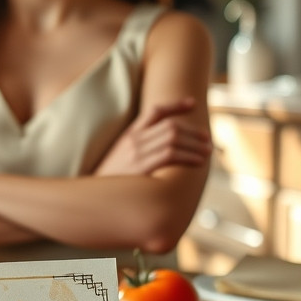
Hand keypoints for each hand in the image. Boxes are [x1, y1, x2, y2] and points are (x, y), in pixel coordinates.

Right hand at [95, 97, 212, 175]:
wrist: (93, 197)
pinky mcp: (141, 167)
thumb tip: (164, 148)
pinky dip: (188, 156)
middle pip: (170, 126)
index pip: (155, 111)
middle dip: (193, 131)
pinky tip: (198, 162)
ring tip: (207, 151)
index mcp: (129, 134)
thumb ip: (139, 148)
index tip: (193, 103)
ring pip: (173, 138)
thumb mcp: (121, 157)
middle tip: (208, 138)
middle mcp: (133, 140)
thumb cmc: (111, 180)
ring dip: (195, 144)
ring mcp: (136, 152)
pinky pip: (170, 155)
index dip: (175, 105)